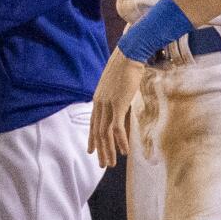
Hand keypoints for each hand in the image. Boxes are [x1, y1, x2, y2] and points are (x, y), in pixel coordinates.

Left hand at [89, 51, 148, 168]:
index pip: (93, 124)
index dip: (92, 139)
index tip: (92, 151)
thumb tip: (119, 100)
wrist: (128, 55)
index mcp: (98, 99)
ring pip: (105, 133)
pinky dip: (120, 142)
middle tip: (102, 164)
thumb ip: (115, 95)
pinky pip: (117, 128)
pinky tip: (124, 152)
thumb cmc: (125, 67)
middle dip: (100, 149)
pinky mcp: (118, 104)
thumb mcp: (116, 84)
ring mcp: (108, 104)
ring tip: (111, 163)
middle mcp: (100, 103)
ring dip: (109, 150)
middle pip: (97, 131)